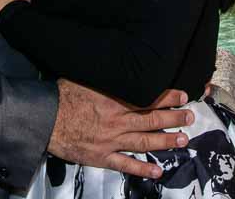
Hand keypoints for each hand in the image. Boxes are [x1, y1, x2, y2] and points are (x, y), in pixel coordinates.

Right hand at [49, 81, 193, 178]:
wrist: (45, 119)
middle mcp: (117, 120)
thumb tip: (118, 63)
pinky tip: (156, 171)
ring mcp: (111, 140)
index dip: (168, 97)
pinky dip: (142, 169)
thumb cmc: (62, 96)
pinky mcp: (102, 156)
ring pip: (145, 141)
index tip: (183, 95)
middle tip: (189, 117)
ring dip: (166, 141)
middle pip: (152, 120)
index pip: (148, 98)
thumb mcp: (85, 77)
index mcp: (115, 99)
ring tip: (182, 139)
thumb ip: (105, 76)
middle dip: (174, 118)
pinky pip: (126, 164)